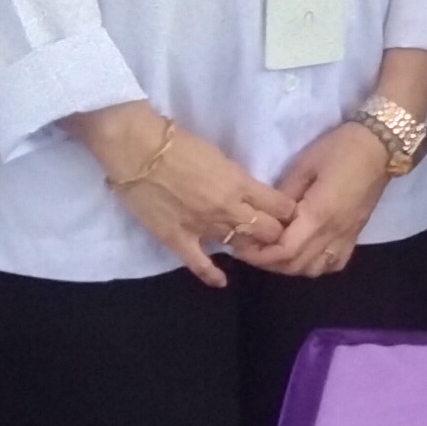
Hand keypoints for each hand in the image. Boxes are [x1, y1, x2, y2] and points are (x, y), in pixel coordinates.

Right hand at [72, 106, 292, 287]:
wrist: (138, 149)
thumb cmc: (178, 144)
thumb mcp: (219, 157)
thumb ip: (236, 179)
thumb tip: (247, 193)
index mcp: (240, 183)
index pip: (280, 206)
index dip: (288, 213)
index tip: (289, 216)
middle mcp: (228, 209)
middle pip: (266, 231)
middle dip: (275, 233)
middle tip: (274, 235)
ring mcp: (203, 227)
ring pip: (239, 245)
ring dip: (248, 247)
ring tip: (253, 249)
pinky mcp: (178, 239)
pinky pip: (199, 264)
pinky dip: (212, 275)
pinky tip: (221, 281)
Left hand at [258, 121, 392, 277]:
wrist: (379, 147)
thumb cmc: (339, 149)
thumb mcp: (304, 165)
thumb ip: (283, 196)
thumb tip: (267, 215)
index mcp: (318, 215)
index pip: (285, 250)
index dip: (261, 254)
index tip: (242, 245)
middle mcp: (333, 233)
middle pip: (296, 265)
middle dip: (269, 262)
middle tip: (251, 249)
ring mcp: (347, 237)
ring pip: (314, 269)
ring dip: (291, 266)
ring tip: (275, 252)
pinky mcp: (355, 235)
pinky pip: (335, 264)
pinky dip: (316, 266)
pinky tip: (306, 254)